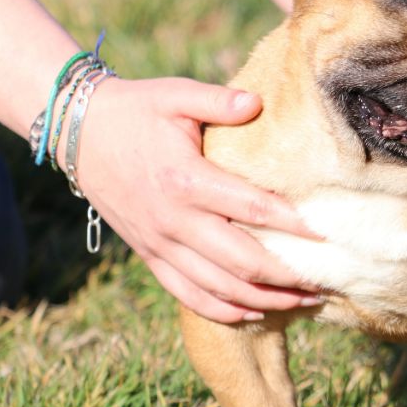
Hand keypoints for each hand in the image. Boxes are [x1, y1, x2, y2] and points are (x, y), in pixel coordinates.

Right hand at [71, 76, 323, 322]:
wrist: (78, 133)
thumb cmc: (136, 109)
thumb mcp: (175, 95)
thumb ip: (218, 100)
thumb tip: (257, 103)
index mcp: (187, 180)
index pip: (253, 209)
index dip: (294, 225)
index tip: (327, 233)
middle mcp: (175, 220)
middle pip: (243, 262)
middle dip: (290, 276)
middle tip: (329, 279)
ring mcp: (160, 245)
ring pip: (220, 288)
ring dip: (267, 300)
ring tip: (307, 301)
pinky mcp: (150, 256)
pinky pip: (189, 296)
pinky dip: (224, 310)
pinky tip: (256, 312)